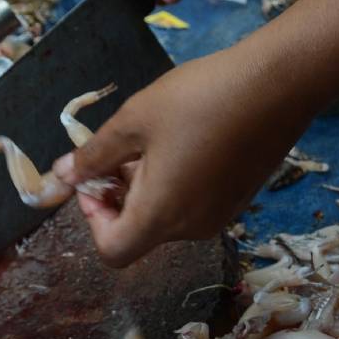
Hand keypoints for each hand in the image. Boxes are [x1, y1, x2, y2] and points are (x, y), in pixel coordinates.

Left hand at [54, 45, 307, 266]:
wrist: (276, 86)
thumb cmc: (199, 99)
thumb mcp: (134, 120)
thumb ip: (93, 155)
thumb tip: (62, 177)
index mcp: (161, 215)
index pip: (112, 252)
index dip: (93, 220)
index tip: (96, 178)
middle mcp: (192, 228)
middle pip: (140, 233)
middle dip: (119, 197)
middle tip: (120, 149)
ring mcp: (219, 216)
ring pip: (168, 219)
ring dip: (149, 189)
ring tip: (156, 140)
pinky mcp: (238, 201)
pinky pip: (194, 206)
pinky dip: (178, 185)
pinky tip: (188, 141)